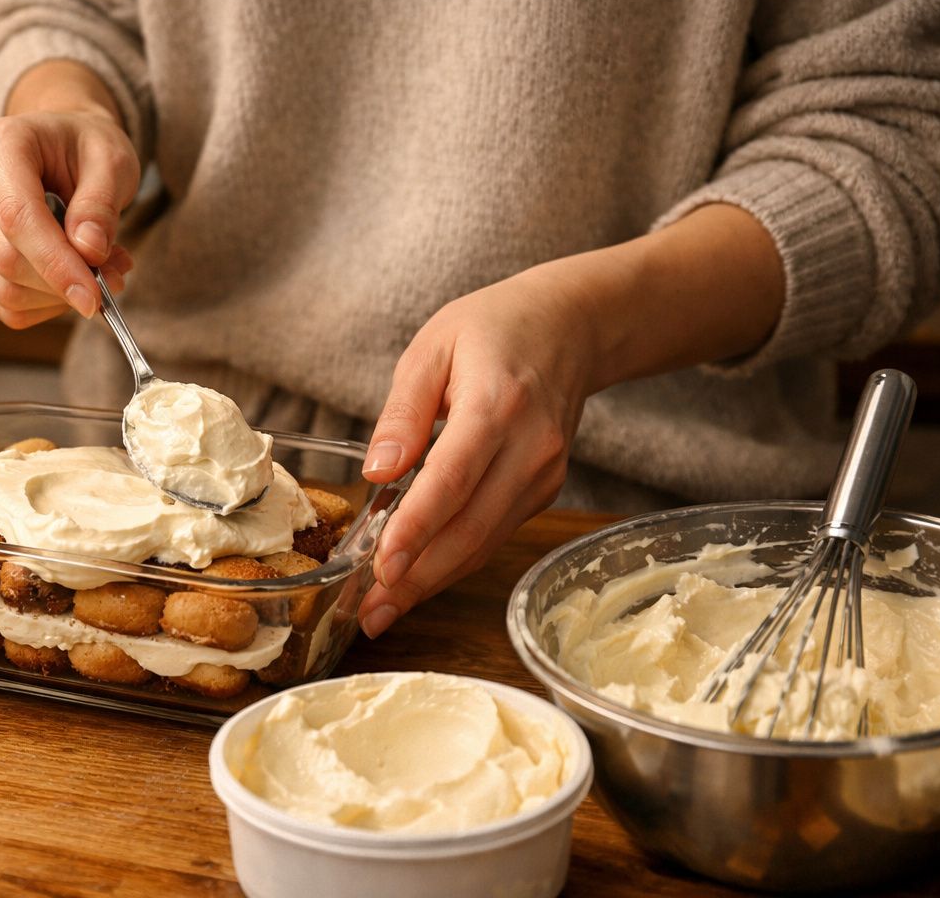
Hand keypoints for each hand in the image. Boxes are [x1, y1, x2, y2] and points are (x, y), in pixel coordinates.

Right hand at [0, 62, 140, 325]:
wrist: (61, 149)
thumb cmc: (85, 150)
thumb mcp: (112, 161)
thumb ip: (101, 204)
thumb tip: (89, 251)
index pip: (16, 217)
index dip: (55, 263)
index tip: (94, 295)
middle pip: (5, 259)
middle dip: (63, 283)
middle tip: (115, 276)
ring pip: (3, 289)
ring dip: (59, 297)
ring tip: (102, 270)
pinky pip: (5, 304)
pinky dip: (47, 305)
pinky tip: (74, 279)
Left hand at [354, 202, 784, 637]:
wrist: (570, 328)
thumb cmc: (493, 330)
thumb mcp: (432, 349)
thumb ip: (402, 413)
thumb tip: (377, 472)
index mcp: (496, 406)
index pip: (453, 480)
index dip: (416, 529)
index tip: (381, 565)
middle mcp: (529, 449)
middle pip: (470, 528)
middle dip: (418, 576)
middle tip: (368, 612)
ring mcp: (542, 475)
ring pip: (483, 543)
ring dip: (432, 582)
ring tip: (381, 611)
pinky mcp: (542, 490)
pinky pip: (493, 535)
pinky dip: (453, 561)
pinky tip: (415, 578)